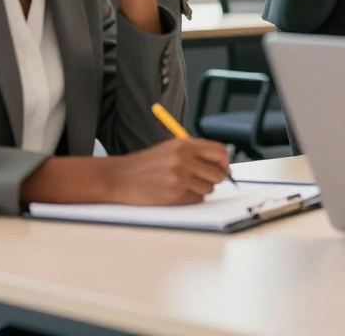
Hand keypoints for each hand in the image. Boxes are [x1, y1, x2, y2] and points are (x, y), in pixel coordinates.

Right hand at [106, 138, 230, 204]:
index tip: (224, 169)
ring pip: (209, 188)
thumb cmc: (147, 164)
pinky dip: (191, 198)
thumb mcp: (171, 148)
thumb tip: (222, 164)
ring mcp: (180, 178)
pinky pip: (196, 199)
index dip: (224, 162)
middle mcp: (185, 159)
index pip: (219, 151)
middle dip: (216, 178)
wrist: (120, 177)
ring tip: (185, 185)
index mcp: (185, 144)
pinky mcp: (174, 195)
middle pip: (218, 172)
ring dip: (201, 189)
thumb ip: (195, 152)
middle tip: (206, 180)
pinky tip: (177, 193)